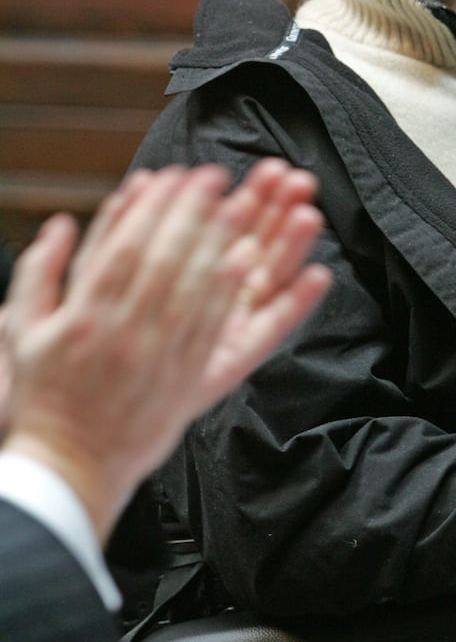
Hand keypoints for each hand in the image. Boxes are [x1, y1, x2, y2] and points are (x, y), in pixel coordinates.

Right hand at [1, 161, 329, 541]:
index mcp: (83, 317)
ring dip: (219, 243)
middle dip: (192, 212)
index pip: (124, 248)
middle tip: (214, 177)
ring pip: (193, 290)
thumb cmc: (46, 396)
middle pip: (165, 260)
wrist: (69, 466)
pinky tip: (246, 262)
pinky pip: (212, 329)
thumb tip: (58, 224)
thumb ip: (39, 273)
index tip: (174, 175)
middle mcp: (123, 334)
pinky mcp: (185, 381)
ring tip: (240, 206)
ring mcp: (157, 358)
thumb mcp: (24, 331)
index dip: (152, 207)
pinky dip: (229, 292)